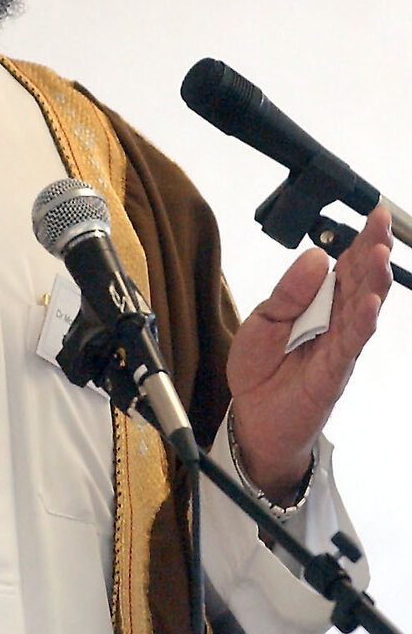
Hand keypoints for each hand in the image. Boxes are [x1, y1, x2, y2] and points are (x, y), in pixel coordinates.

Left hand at [226, 205, 392, 500]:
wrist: (252, 419)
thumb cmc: (260, 370)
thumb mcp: (263, 321)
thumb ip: (288, 292)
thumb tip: (315, 256)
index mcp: (319, 305)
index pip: (346, 267)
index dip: (362, 241)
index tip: (375, 214)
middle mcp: (336, 322)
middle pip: (361, 282)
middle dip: (373, 251)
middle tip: (381, 223)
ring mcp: (339, 347)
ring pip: (362, 309)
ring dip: (373, 282)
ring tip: (380, 255)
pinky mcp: (333, 372)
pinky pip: (351, 345)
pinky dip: (362, 324)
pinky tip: (370, 304)